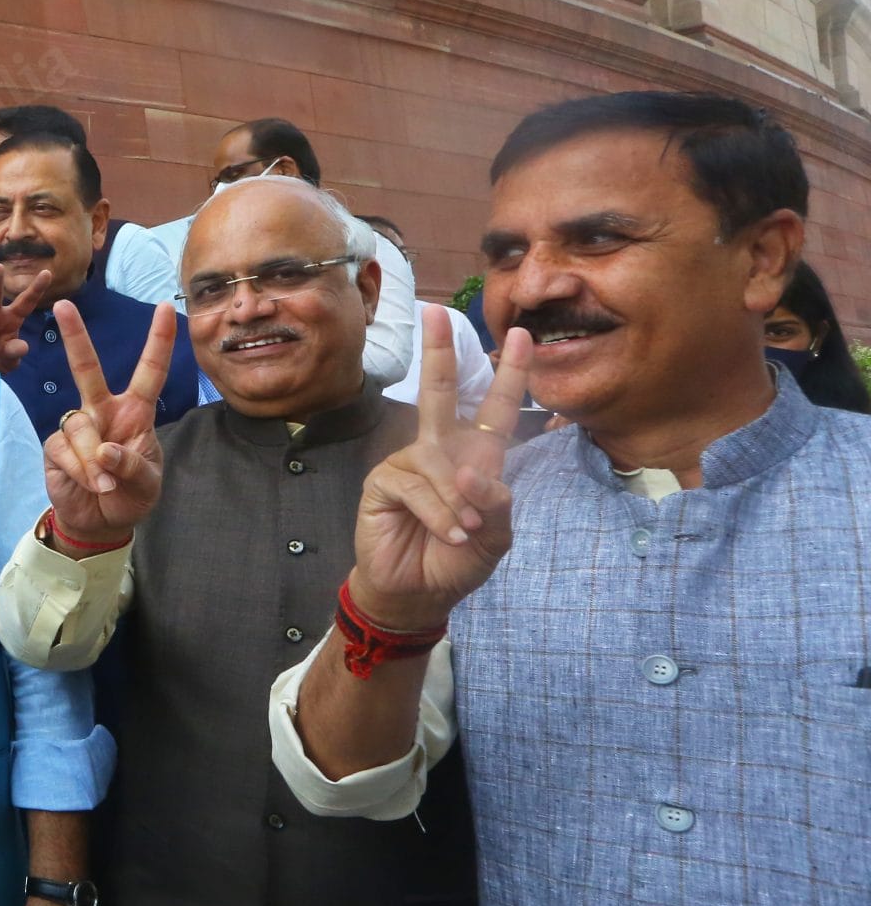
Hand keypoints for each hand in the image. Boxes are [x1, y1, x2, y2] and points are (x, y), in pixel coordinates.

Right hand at [42, 299, 176, 545]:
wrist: (101, 523)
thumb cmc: (131, 496)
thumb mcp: (148, 485)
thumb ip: (133, 466)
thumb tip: (105, 450)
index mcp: (135, 412)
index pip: (149, 372)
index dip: (158, 341)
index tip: (165, 308)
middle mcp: (103, 411)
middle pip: (87, 368)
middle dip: (75, 337)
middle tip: (63, 306)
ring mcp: (77, 427)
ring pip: (79, 425)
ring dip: (93, 459)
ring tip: (105, 483)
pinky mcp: (56, 447)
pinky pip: (64, 449)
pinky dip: (81, 470)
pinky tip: (90, 484)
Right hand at [350, 309, 534, 631]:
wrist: (419, 593)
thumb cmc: (459, 561)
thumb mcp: (496, 536)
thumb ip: (495, 503)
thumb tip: (472, 475)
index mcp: (476, 458)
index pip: (495, 409)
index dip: (510, 374)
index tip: (522, 336)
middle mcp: (441, 452)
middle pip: (440, 393)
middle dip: (440, 352)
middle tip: (437, 312)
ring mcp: (409, 464)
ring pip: (438, 462)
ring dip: (456, 500)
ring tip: (463, 531)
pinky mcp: (383, 481)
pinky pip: (416, 485)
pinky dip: (437, 512)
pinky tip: (446, 531)